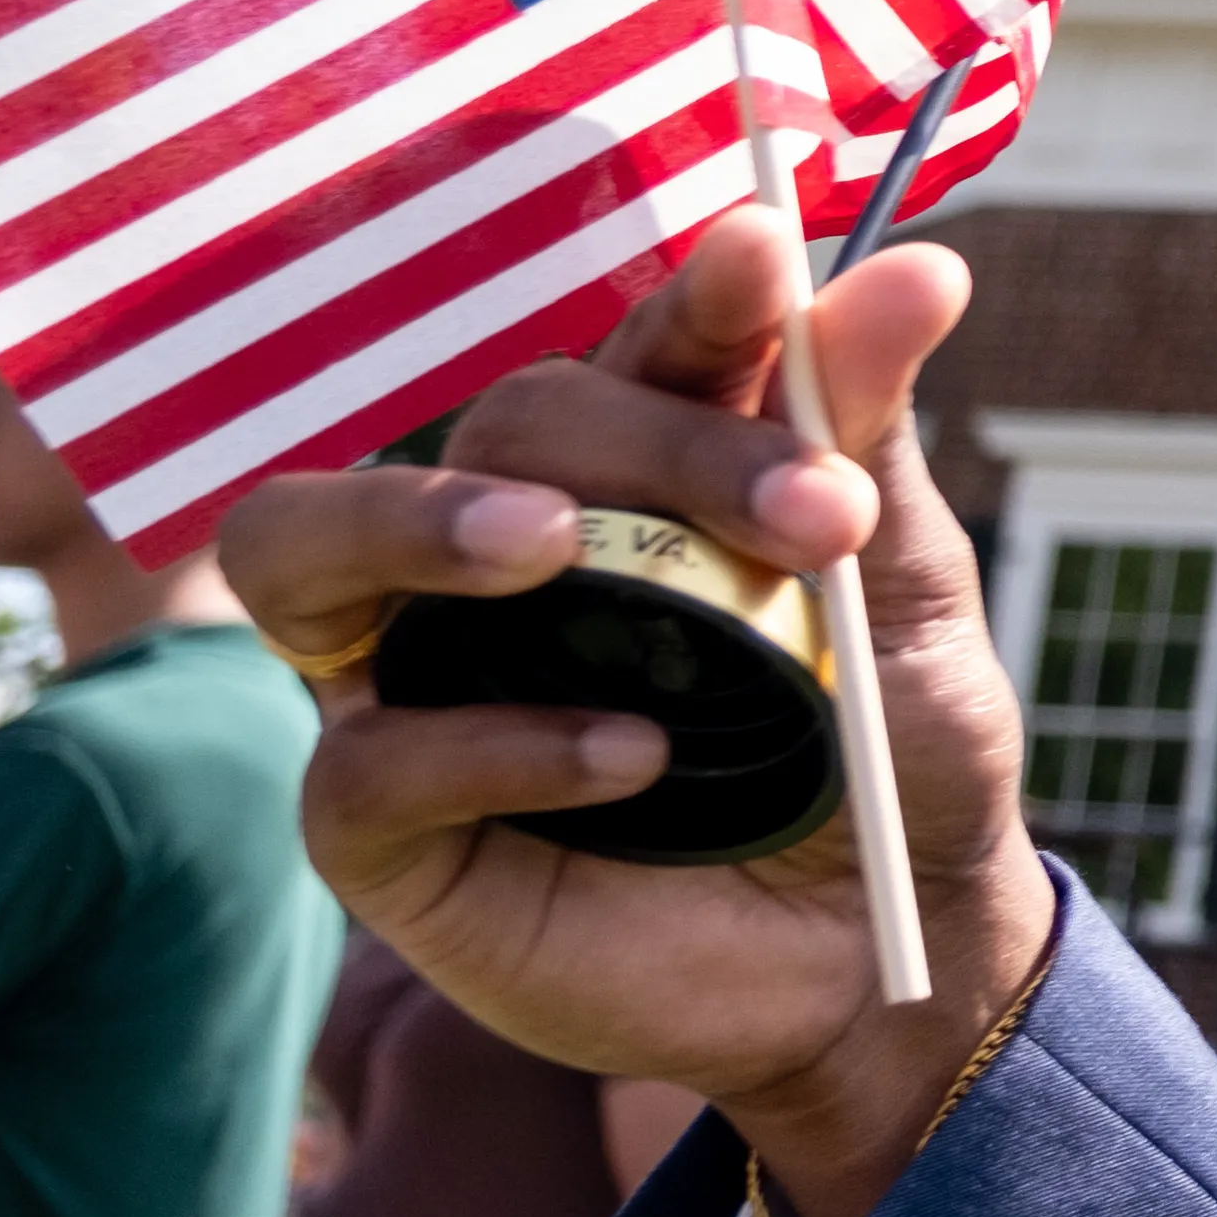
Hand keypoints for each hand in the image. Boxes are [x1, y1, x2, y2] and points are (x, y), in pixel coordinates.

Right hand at [214, 209, 1052, 1216]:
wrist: (894, 958)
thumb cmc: (889, 761)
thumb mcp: (909, 598)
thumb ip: (869, 445)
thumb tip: (915, 268)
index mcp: (635, 473)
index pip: (632, 349)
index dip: (688, 299)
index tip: (763, 259)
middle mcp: (495, 552)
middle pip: (501, 428)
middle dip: (654, 448)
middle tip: (814, 518)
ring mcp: (417, 679)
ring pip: (301, 542)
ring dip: (418, 519)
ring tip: (548, 545)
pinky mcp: (384, 830)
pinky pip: (365, 760)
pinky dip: (493, 745)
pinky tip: (630, 759)